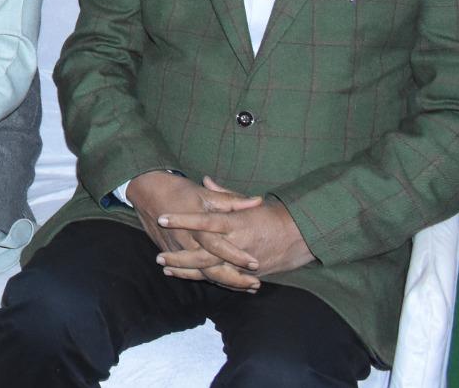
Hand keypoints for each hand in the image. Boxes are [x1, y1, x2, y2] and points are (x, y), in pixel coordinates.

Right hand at [125, 171, 261, 290]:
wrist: (147, 192)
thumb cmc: (179, 191)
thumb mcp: (205, 194)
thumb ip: (231, 200)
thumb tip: (258, 201)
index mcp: (196, 226)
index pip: (218, 245)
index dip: (236, 255)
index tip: (255, 263)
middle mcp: (186, 241)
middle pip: (210, 267)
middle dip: (233, 278)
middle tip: (255, 284)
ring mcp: (177, 249)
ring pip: (201, 273)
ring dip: (224, 283)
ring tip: (246, 289)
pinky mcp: (171, 252)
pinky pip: (190, 271)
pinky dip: (210, 280)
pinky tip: (224, 285)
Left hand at [156, 177, 314, 279]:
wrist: (300, 236)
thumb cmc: (270, 215)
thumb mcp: (247, 202)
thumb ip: (223, 195)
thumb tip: (205, 180)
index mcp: (235, 223)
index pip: (204, 221)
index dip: (183, 220)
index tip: (163, 217)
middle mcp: (236, 245)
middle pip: (203, 255)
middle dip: (180, 257)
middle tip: (159, 257)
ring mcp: (241, 263)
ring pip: (210, 271)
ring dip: (187, 271)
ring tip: (166, 269)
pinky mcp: (246, 274)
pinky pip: (222, 280)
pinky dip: (204, 279)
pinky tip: (186, 277)